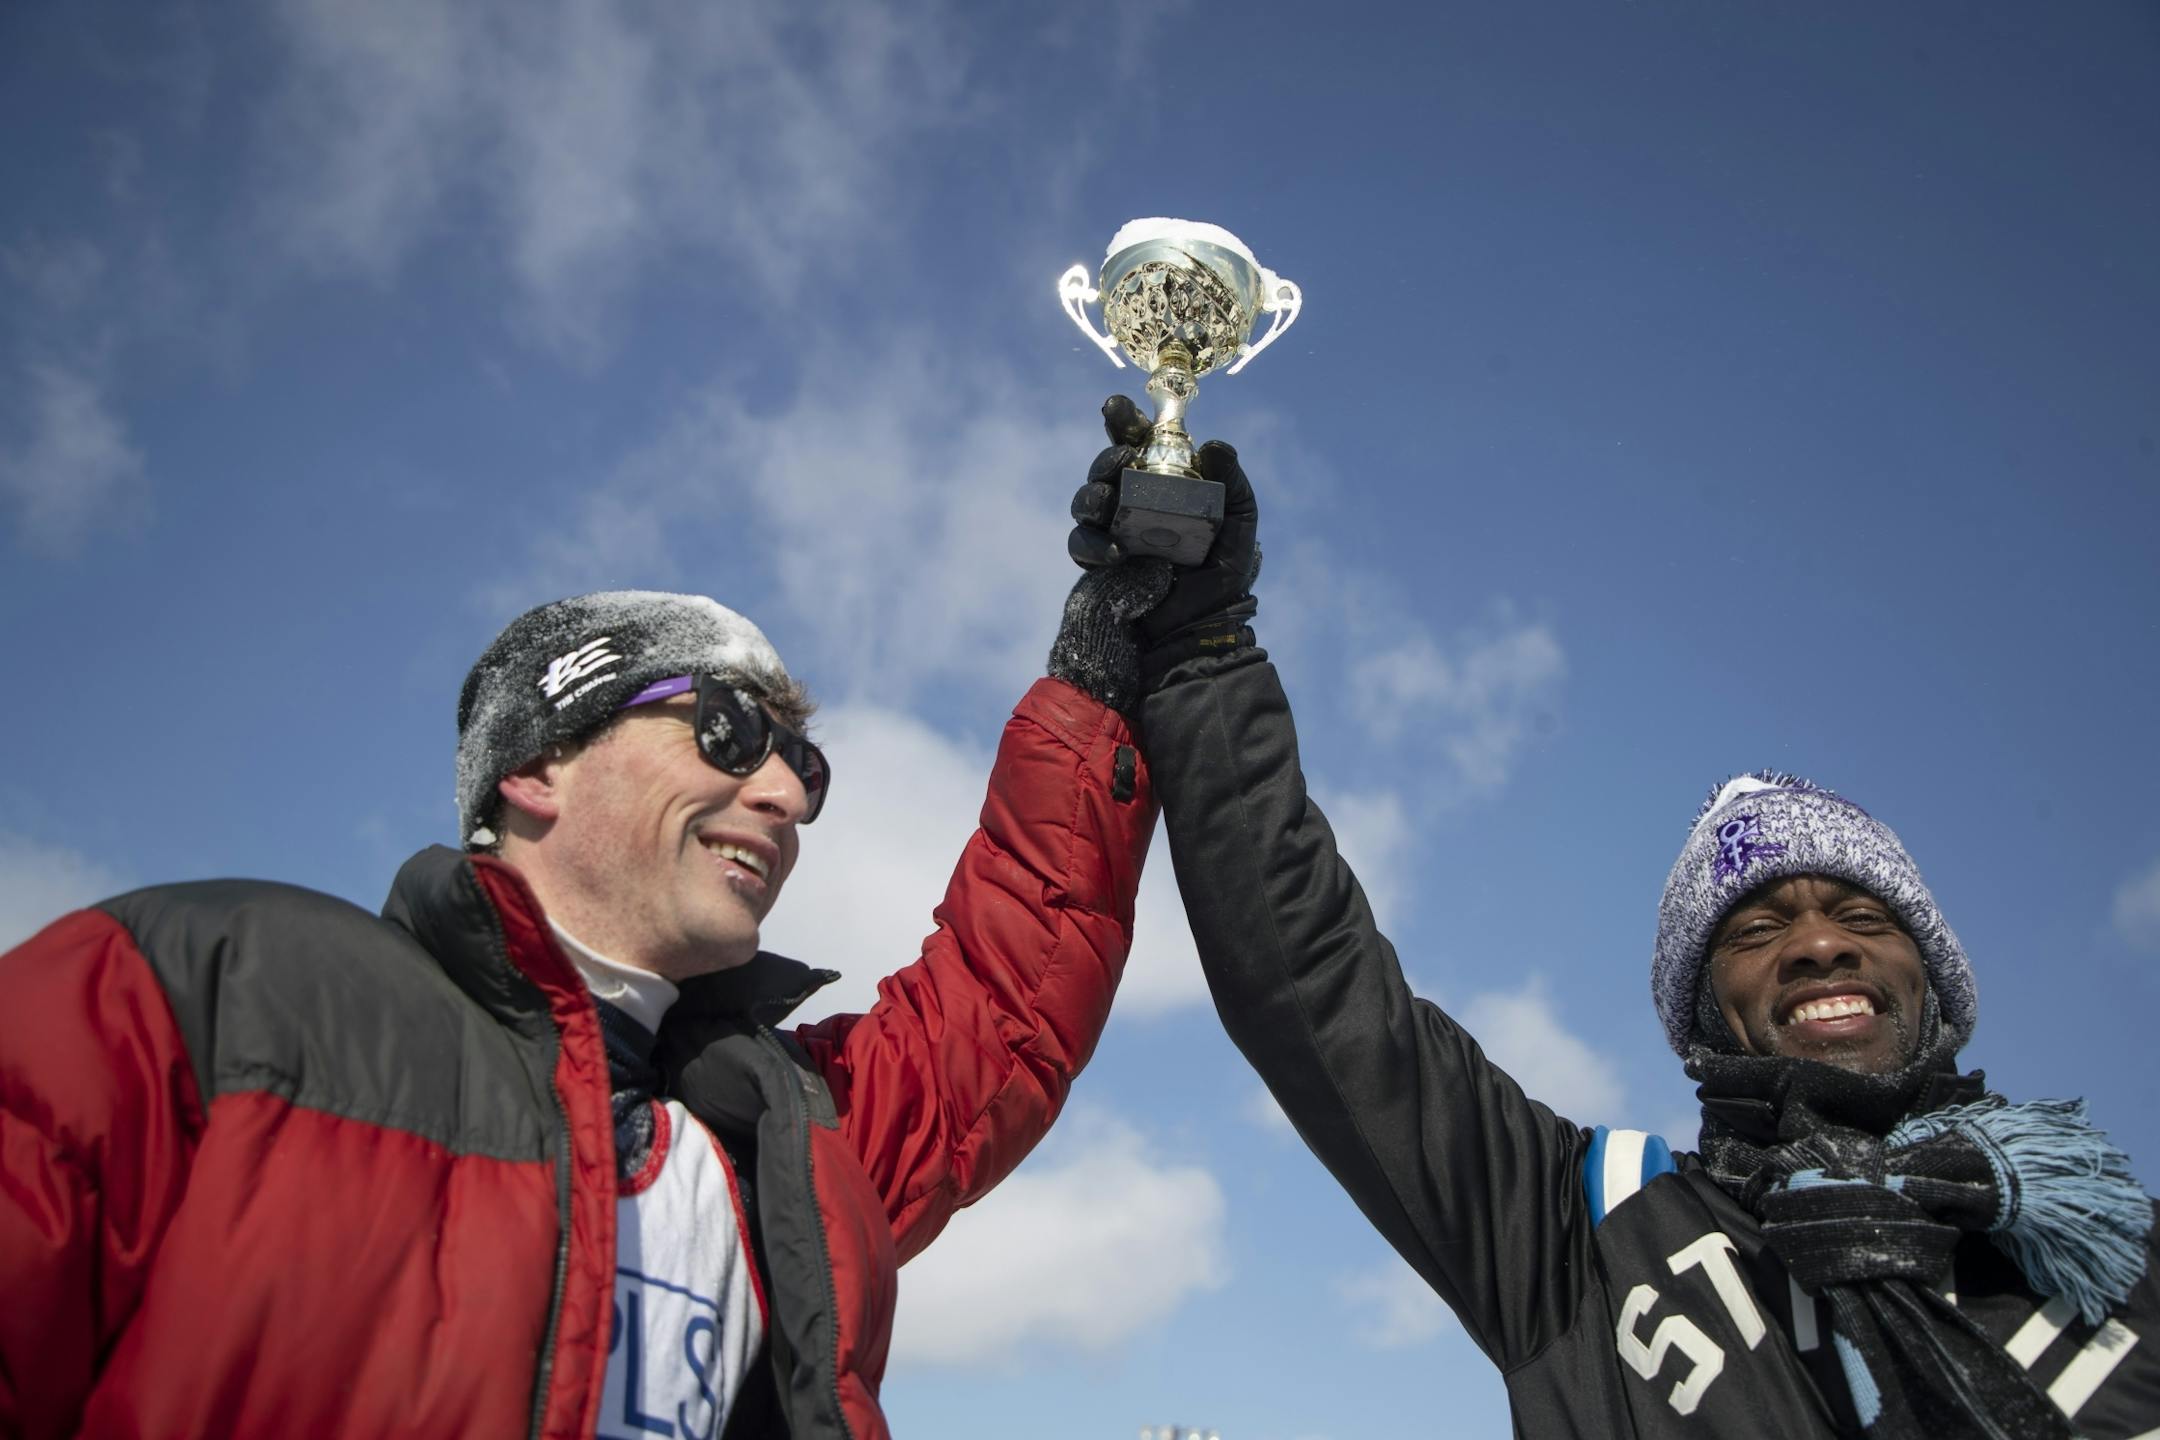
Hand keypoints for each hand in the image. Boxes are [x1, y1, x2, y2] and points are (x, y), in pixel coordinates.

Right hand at [1067, 395, 1259, 652]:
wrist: (1201, 628)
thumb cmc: (1221, 574)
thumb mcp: (1238, 526)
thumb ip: (1234, 485)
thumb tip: (1215, 445)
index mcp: (1164, 482)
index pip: (1139, 442)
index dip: (1124, 421)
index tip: (1116, 409)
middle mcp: (1133, 501)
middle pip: (1105, 467)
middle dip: (1106, 459)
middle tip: (1122, 461)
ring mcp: (1112, 531)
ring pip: (1086, 501)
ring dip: (1091, 496)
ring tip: (1107, 503)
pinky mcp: (1097, 563)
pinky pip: (1081, 544)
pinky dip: (1092, 544)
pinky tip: (1114, 554)